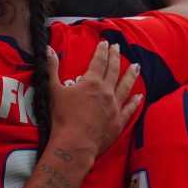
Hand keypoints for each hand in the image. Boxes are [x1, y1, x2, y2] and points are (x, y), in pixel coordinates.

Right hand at [49, 41, 141, 157]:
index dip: (102, 51)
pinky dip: (135, 102)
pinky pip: (130, 109)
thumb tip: (48, 49)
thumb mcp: (52, 90)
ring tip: (136, 66)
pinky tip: (140, 96)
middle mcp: (106, 91)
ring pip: (126, 86)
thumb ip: (51, 68)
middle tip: (118, 48)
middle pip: (114, 70)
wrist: (74, 144)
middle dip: (116, 57)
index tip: (106, 43)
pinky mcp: (119, 121)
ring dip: (131, 75)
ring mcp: (115, 106)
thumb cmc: (62, 118)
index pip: (99, 61)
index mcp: (91, 82)